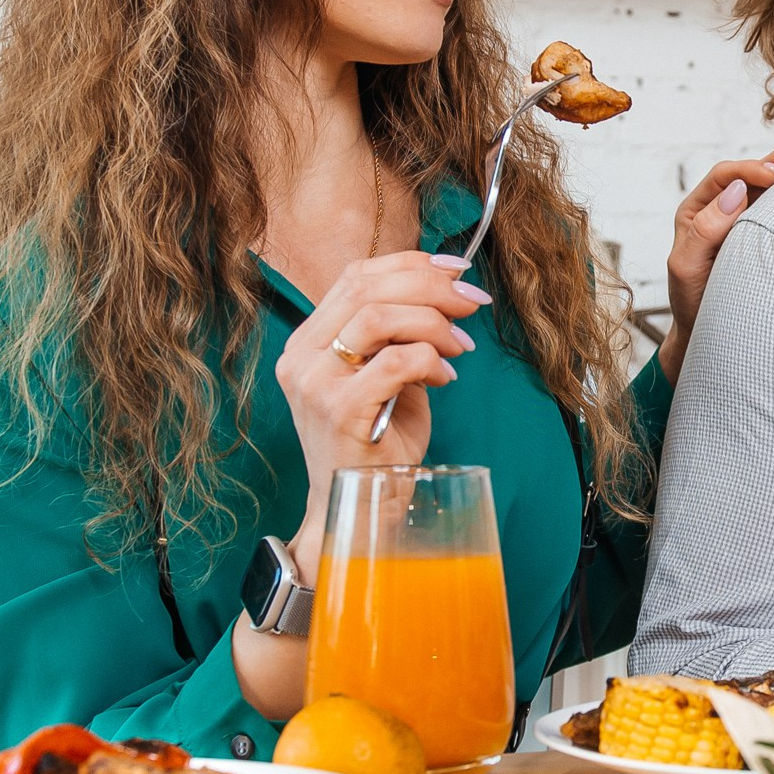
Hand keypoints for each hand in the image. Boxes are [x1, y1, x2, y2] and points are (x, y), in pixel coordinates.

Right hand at [273, 250, 487, 565]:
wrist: (359, 509)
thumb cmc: (379, 444)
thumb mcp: (387, 375)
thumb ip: (400, 333)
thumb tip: (447, 287)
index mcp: (309, 340)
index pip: (355, 276)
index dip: (410, 263)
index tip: (457, 270)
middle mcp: (301, 355)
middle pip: (367, 287)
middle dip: (432, 287)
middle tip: (472, 303)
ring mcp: (314, 382)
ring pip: (379, 317)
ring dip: (434, 323)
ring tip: (461, 346)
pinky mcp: (338, 409)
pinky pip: (396, 362)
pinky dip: (431, 361)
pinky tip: (445, 379)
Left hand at [659, 136, 773, 380]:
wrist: (707, 329)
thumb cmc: (692, 301)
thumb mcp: (687, 266)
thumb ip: (705, 229)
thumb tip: (736, 190)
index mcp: (697, 209)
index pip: (724, 176)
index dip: (751, 169)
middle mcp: (721, 207)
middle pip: (751, 172)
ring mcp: (744, 218)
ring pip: (769, 184)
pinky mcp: (764, 232)